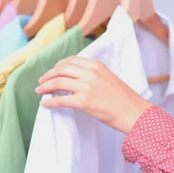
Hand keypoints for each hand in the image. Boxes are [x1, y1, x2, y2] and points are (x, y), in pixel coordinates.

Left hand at [36, 56, 151, 134]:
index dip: (58, 66)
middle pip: (61, 69)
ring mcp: (86, 87)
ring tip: (40, 92)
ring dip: (45, 87)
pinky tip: (45, 104)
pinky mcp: (83, 101)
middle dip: (48, 75)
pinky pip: (60, 100)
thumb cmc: (124, 99)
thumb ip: (94, 75)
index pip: (71, 61)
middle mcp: (90, 73)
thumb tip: (77, 78)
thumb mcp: (109, 78)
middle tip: (42, 82)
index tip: (53, 71)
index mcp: (96, 65)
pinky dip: (50, 102)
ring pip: (58, 82)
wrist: (133, 112)